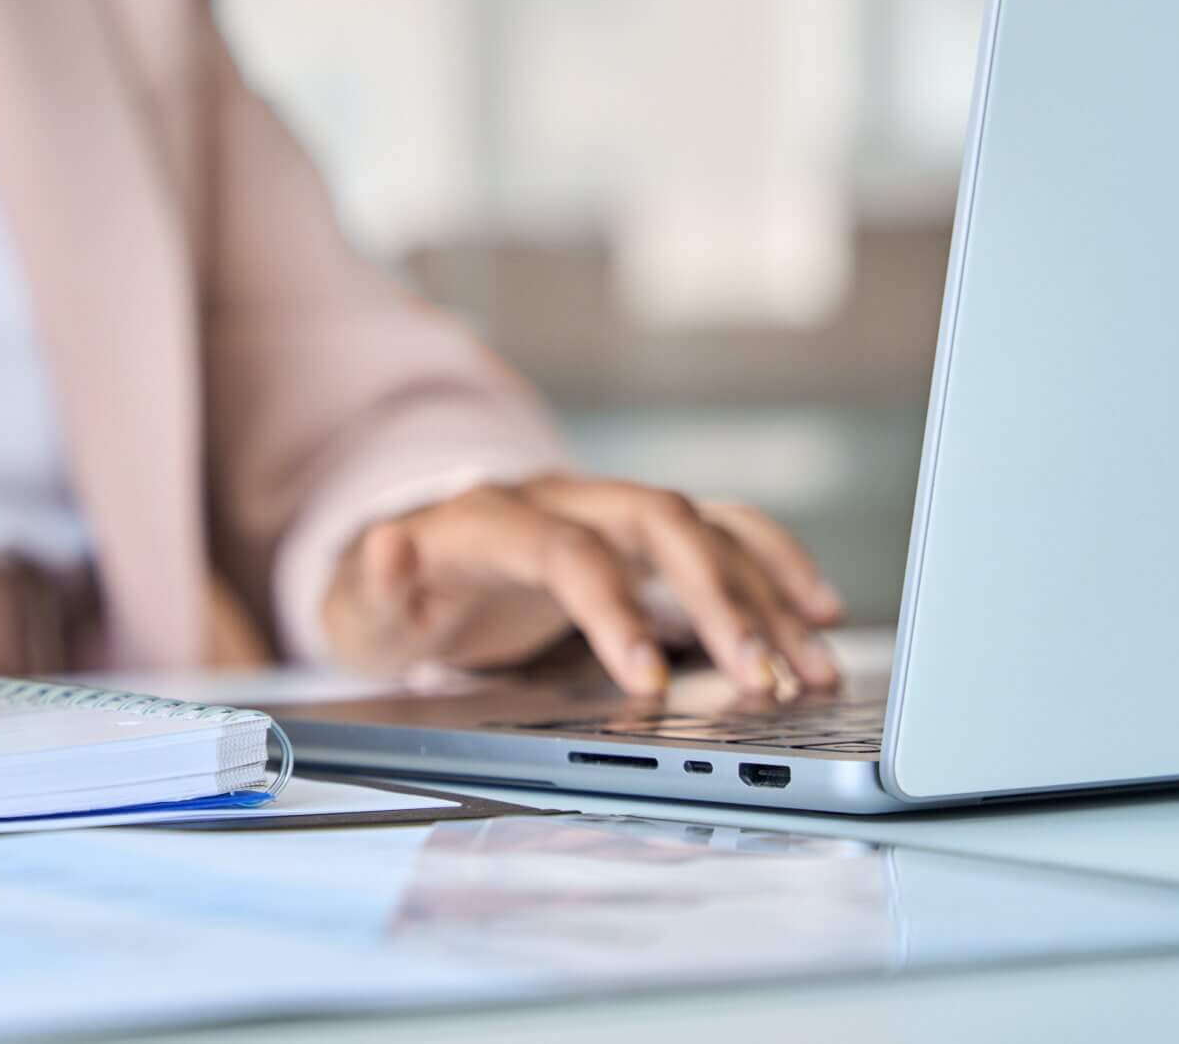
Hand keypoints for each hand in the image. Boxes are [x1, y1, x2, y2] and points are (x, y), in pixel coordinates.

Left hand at [321, 473, 845, 696]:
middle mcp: (560, 498)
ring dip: (762, 591)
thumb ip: (374, 580)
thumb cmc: (389, 598)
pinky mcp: (638, 531)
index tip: (648, 681)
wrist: (404, 567)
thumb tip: (386, 546)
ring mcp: (605, 507)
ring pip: (701, 525)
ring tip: (809, 667)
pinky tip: (817, 614)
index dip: (610, 607)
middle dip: (717, 596)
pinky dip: (772, 563)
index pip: (564, 548)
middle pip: (656, 519)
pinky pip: (720, 528)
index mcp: (489, 519)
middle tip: (762, 678)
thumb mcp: (360, 604)